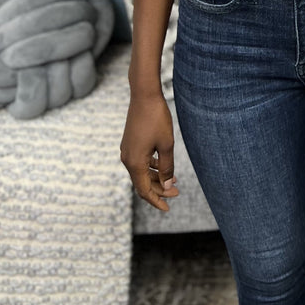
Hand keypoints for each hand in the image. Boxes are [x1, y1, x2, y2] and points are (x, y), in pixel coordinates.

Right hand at [120, 93, 179, 210]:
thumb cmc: (156, 119)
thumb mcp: (167, 144)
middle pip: (142, 183)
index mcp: (135, 163)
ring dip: (156, 178)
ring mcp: (127, 151)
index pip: (144, 191)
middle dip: (159, 189)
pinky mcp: (130, 143)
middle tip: (177, 192)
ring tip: (174, 180)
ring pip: (141, 172)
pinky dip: (151, 167)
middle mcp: (127, 159)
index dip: (156, 201)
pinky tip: (163, 165)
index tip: (168, 208)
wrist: (144, 95)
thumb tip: (168, 184)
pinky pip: (140, 162)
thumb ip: (167, 167)